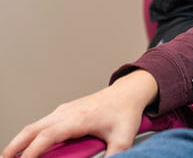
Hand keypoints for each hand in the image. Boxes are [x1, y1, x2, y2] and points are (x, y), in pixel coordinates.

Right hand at [2, 70, 157, 157]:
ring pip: (34, 126)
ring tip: (10, 157)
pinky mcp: (63, 112)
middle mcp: (67, 112)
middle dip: (15, 146)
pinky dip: (29, 136)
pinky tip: (26, 148)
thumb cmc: (125, 112)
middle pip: (33, 129)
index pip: (48, 135)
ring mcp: (63, 111)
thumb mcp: (124, 137)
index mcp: (79, 118)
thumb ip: (115, 154)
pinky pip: (40, 124)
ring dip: (19, 142)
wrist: (128, 92)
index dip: (34, 150)